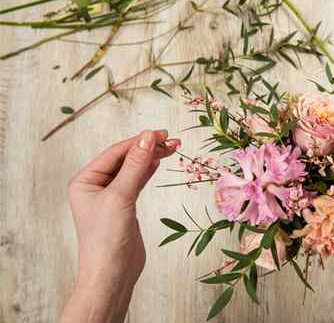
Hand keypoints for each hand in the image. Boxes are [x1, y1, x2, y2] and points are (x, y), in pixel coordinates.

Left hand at [61, 130, 179, 322]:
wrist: (111, 274)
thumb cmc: (107, 237)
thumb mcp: (121, 196)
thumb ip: (135, 165)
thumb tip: (148, 136)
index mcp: (85, 180)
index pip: (115, 153)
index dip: (139, 141)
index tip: (162, 134)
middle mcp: (95, 186)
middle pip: (125, 159)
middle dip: (148, 149)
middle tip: (173, 141)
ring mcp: (110, 196)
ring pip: (133, 169)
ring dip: (151, 158)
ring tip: (172, 148)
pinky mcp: (123, 207)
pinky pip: (136, 181)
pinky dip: (148, 171)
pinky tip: (158, 162)